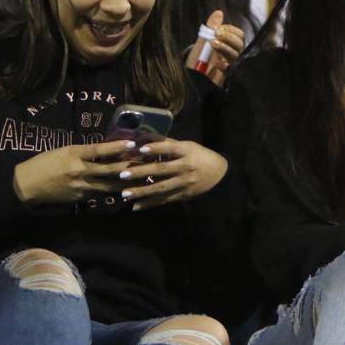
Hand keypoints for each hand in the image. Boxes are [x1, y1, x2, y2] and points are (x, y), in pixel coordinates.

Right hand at [12, 140, 133, 204]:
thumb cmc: (44, 163)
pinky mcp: (81, 198)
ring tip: (141, 177)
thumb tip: (104, 150)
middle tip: (145, 162)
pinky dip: (112, 190)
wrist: (27, 185)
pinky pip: (100, 193)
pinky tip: (125, 188)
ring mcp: (81, 186)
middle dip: (128, 166)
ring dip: (125, 181)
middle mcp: (79, 171)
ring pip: (109, 185)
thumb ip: (83, 151)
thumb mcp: (63, 151)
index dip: (116, 147)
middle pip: (108, 169)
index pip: (98, 150)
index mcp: (73, 155)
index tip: (132, 144)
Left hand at [114, 138, 228, 209]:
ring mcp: (184, 183)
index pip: (170, 149)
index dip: (156, 149)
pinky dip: (150, 203)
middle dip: (141, 172)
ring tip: (125, 194)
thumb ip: (169, 144)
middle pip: (161, 170)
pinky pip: (164, 200)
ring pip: (161, 188)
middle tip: (123, 174)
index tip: (140, 149)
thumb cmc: (201, 156)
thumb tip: (146, 138)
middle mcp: (185, 167)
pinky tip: (136, 206)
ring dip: (142, 191)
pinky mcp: (183, 195)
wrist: (221, 175)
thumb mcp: (189, 146)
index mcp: (187, 152)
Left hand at [185, 9, 245, 86]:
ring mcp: (230, 65)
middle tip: (216, 36)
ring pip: (236, 55)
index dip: (230, 30)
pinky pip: (231, 70)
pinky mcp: (226, 76)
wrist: (192, 76)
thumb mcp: (202, 41)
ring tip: (213, 44)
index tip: (219, 29)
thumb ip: (211, 28)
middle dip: (228, 38)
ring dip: (225, 48)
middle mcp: (232, 55)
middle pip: (240, 44)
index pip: (239, 35)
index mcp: (229, 45)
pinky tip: (216, 63)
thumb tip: (219, 12)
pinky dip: (224, 65)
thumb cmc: (199, 57)